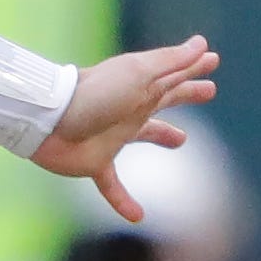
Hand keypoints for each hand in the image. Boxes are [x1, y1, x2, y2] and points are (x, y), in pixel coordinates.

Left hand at [35, 35, 217, 222]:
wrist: (48, 121)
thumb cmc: (94, 93)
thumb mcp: (138, 73)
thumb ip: (171, 62)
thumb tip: (202, 44)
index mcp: (140, 88)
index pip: (174, 75)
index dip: (194, 67)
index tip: (212, 60)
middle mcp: (128, 110)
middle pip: (164, 100)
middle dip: (186, 93)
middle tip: (209, 91)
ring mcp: (111, 136)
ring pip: (143, 135)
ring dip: (162, 135)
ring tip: (180, 140)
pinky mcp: (95, 162)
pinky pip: (112, 186)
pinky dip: (123, 200)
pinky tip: (137, 216)